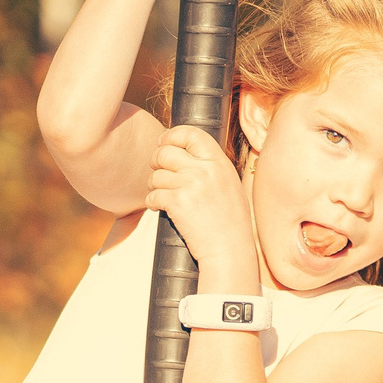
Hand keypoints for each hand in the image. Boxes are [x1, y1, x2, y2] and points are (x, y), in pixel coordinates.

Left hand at [145, 122, 258, 283]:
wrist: (230, 249)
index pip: (191, 133)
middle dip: (155, 161)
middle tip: (157, 172)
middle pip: (165, 152)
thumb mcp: (228, 184)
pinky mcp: (177, 203)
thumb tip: (185, 153)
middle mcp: (205, 169)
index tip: (162, 143)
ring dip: (154, 186)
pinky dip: (152, 202)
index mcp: (219, 162)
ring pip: (156, 175)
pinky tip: (160, 208)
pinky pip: (152, 195)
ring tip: (163, 196)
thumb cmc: (230, 221)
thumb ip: (210, 167)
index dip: (171, 136)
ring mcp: (190, 185)